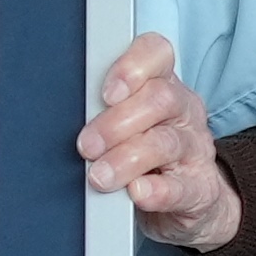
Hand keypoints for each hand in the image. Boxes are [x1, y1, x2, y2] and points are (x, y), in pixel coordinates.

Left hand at [76, 33, 237, 252]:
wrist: (194, 200)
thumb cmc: (150, 153)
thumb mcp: (130, 123)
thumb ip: (101, 112)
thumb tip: (56, 113)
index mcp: (164, 86)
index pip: (157, 54)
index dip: (132, 67)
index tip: (106, 93)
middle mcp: (183, 112)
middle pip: (159, 99)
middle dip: (116, 122)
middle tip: (87, 145)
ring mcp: (194, 150)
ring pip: (166, 143)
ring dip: (126, 158)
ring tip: (100, 175)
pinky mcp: (200, 189)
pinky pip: (181, 187)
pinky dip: (157, 190)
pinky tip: (137, 192)